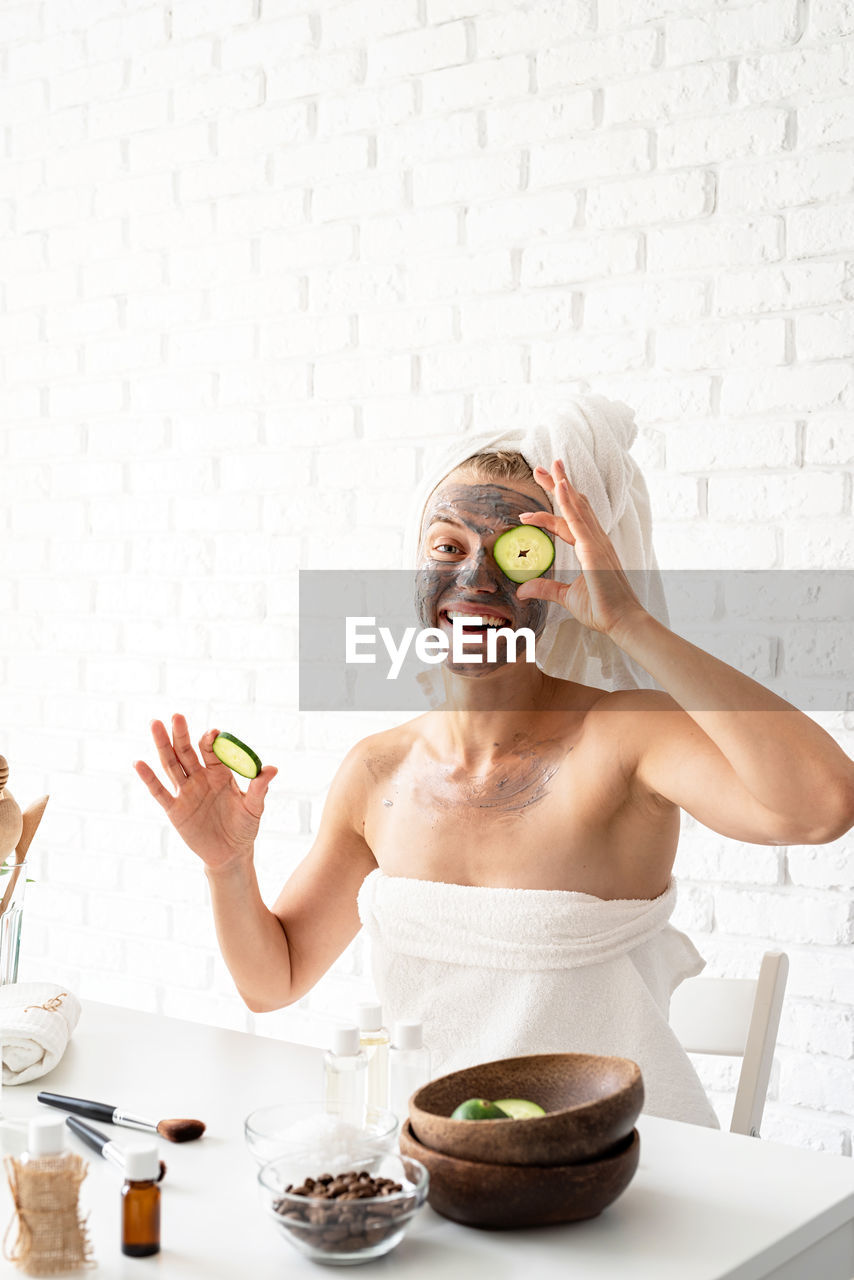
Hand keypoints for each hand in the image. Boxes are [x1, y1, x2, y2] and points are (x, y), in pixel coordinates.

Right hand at [134, 714, 277, 870]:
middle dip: (181, 734)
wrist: (230, 853)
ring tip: (155, 724)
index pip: (212, 751)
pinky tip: (139, 763)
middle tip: (176, 716)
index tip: (214, 732)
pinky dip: (149, 778)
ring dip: (163, 746)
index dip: (211, 741)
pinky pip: (159, 792)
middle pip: (187, 751)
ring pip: (171, 765)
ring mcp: (185, 792)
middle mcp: (200, 778)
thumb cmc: (244, 827)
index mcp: (219, 773)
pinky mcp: (175, 809)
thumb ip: (259, 788)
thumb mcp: (254, 807)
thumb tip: (272, 769)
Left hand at [515, 459, 647, 636]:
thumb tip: (522, 590)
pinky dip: (569, 502)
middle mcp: (596, 540)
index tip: (526, 514)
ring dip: (562, 485)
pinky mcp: (595, 549)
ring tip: (549, 467)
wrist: (622, 622)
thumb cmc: (603, 610)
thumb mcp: (567, 597)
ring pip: (577, 506)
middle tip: (542, 468)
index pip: (568, 523)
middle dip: (558, 485)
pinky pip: (579, 520)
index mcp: (592, 548)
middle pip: (575, 506)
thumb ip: (546, 589)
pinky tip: (561, 486)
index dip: (548, 515)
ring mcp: (597, 542)